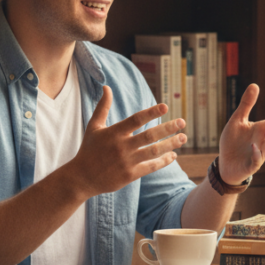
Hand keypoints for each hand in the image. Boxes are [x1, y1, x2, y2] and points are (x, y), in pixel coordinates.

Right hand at [67, 86, 185, 198]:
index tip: (166, 106)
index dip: (151, 112)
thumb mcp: (94, 126)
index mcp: (114, 133)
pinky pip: (151, 167)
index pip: (136, 119)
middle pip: (149, 136)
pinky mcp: (129, 175)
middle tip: (182, 122)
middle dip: (168, 128)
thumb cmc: (89, 149)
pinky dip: (163, 161)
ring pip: (153, 151)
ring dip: (170, 144)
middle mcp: (121, 146)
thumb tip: (107, 87)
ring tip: (183, 137)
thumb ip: (103, 107)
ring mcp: (126, 162)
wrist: (81, 178)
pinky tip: (173, 155)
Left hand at [218, 84, 264, 184]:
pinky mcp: (251, 165)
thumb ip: (246, 104)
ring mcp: (259, 154)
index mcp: (262, 129)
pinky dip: (257, 154)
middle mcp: (263, 141)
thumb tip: (255, 84)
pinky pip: (257, 161)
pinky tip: (254, 147)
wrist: (225, 163)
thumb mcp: (238, 120)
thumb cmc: (233, 142)